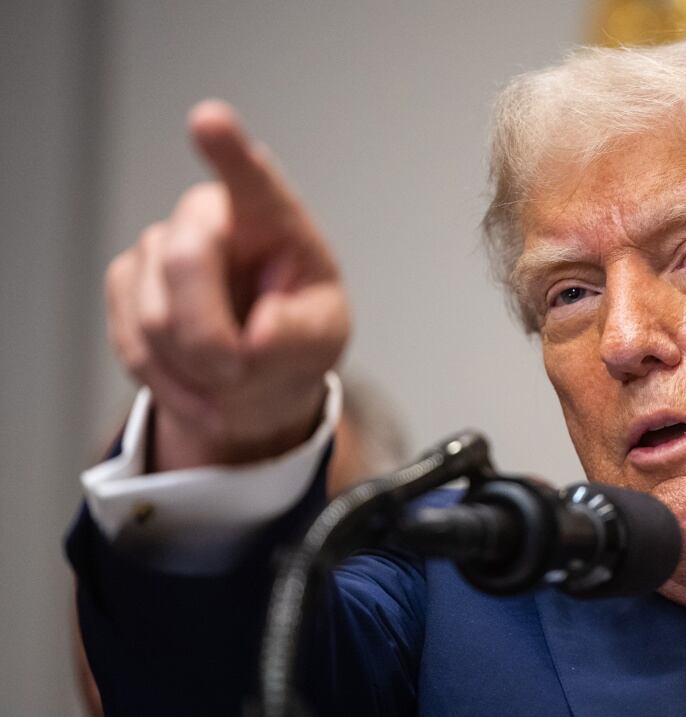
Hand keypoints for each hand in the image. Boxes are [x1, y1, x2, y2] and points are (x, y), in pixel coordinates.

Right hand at [105, 100, 349, 470]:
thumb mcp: (323, 337)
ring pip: (156, 318)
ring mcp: (158, 248)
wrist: (255, 369)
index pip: (250, 178)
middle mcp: (207, 217)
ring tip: (231, 379)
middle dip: (210, 335)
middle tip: (239, 370)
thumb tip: (254, 336)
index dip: (227, 150)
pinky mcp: (125, 285)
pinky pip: (136, 347)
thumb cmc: (297, 333)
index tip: (210, 120)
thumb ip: (298, 334)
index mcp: (269, 216)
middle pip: (187, 264)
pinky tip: (202, 389)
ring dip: (197, 369)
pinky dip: (173, 385)